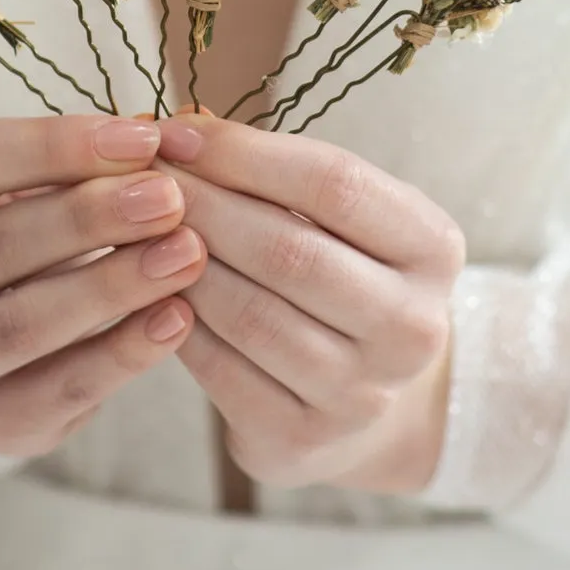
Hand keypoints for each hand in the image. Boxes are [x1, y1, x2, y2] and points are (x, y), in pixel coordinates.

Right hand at [0, 115, 205, 457]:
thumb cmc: (2, 241)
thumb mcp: (10, 190)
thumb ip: (64, 167)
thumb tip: (153, 143)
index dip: (58, 146)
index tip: (143, 139)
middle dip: (90, 216)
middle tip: (170, 199)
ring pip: (17, 324)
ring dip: (112, 284)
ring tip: (185, 253)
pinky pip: (56, 389)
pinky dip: (122, 353)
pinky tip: (176, 318)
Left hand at [155, 118, 463, 493]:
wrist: (361, 402)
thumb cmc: (337, 276)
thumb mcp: (336, 219)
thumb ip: (272, 173)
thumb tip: (177, 128)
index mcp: (434, 249)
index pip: (335, 183)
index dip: (245, 153)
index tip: (176, 132)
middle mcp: (413, 326)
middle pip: (290, 250)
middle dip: (202, 205)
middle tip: (139, 178)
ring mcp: (362, 394)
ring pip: (249, 314)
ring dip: (179, 265)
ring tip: (136, 230)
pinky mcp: (303, 441)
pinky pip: (220, 370)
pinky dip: (173, 323)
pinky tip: (145, 291)